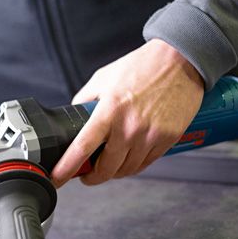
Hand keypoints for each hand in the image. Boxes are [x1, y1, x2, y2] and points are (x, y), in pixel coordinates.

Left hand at [51, 39, 204, 186]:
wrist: (180, 61)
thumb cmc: (143, 66)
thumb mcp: (103, 78)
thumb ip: (86, 100)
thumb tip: (74, 119)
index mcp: (109, 111)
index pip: (81, 148)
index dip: (66, 168)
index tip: (57, 178)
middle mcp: (129, 127)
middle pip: (105, 169)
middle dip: (92, 176)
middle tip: (87, 173)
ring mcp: (150, 136)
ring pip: (126, 170)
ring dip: (114, 172)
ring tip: (109, 163)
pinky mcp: (167, 139)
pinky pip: (146, 164)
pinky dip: (134, 165)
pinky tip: (128, 156)